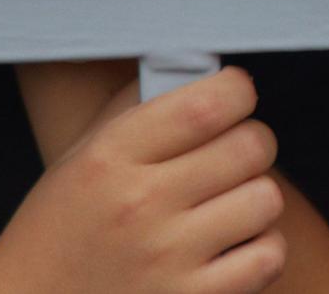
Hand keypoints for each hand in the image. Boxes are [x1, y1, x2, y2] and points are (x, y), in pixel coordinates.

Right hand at [0, 67, 284, 293]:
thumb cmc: (60, 229)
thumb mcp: (81, 155)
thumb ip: (140, 107)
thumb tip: (205, 71)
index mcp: (112, 156)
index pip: (209, 102)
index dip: (238, 91)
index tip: (234, 98)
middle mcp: (140, 204)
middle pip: (251, 146)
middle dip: (251, 143)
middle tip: (230, 156)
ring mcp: (167, 258)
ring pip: (265, 198)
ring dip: (256, 197)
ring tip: (227, 204)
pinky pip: (268, 256)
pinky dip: (262, 248)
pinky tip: (233, 244)